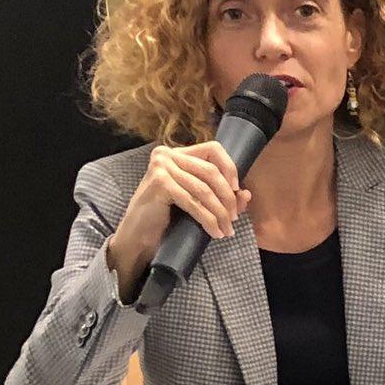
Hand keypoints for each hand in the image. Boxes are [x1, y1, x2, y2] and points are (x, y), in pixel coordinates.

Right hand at [109, 142, 250, 300]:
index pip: (213, 149)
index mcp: (177, 153)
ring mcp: (161, 167)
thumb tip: (246, 194)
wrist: (138, 235)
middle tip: (233, 219)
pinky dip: (207, 219)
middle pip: (211, 171)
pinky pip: (193, 202)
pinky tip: (214, 232)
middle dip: (227, 198)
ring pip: (204, 189)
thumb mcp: (196, 201)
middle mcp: (166, 154)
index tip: (237, 189)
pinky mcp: (159, 183)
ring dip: (220, 213)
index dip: (230, 168)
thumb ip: (220, 195)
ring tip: (226, 230)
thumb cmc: (167, 217)